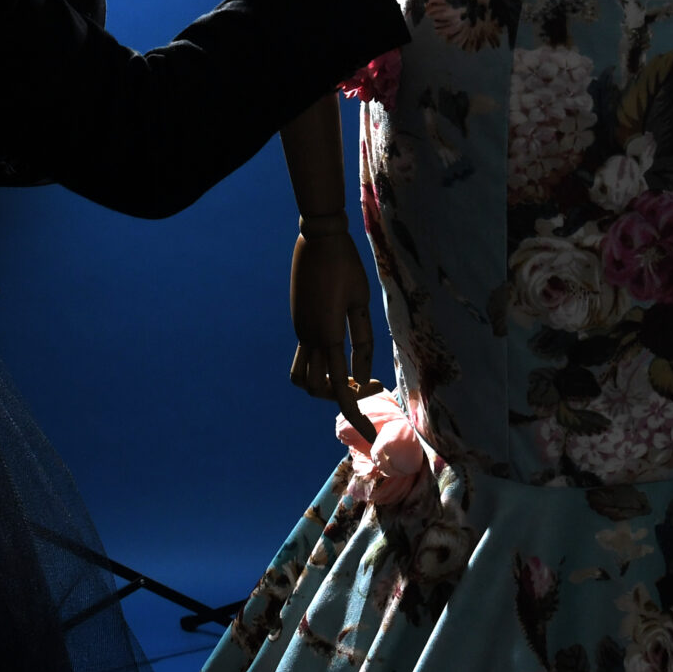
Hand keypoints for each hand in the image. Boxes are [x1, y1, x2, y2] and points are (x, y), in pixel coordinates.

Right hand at [289, 216, 381, 438]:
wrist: (319, 238)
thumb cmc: (346, 265)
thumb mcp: (361, 302)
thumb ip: (362, 339)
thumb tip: (364, 373)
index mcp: (327, 335)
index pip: (341, 387)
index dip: (356, 413)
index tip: (371, 433)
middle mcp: (308, 337)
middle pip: (317, 387)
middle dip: (343, 396)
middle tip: (373, 384)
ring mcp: (300, 330)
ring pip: (302, 376)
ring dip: (324, 385)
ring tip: (351, 377)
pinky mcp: (300, 322)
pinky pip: (305, 356)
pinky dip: (321, 366)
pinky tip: (343, 355)